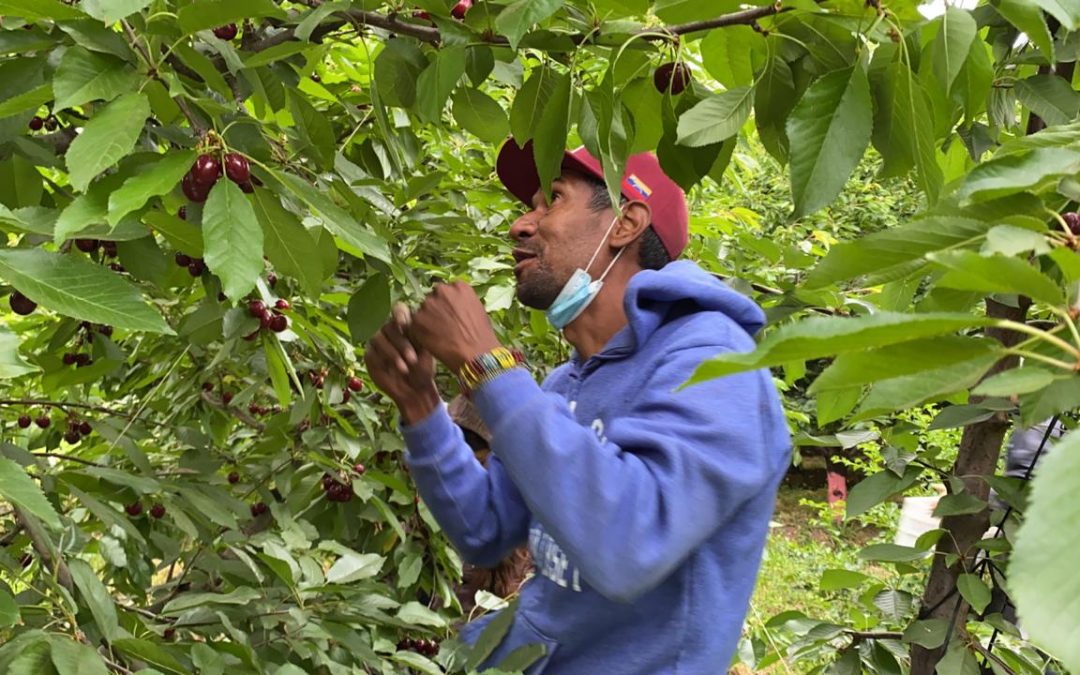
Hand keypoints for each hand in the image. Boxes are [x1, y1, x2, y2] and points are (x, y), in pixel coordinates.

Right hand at [364, 303, 439, 423]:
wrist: (416, 389)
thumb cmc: (424, 367)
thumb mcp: (425, 350)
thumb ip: (418, 334)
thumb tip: (414, 321)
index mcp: (404, 325)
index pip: (398, 310)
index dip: (399, 313)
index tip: (404, 324)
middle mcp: (389, 331)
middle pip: (388, 326)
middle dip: (401, 343)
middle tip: (413, 359)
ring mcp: (377, 343)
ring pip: (377, 337)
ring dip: (392, 352)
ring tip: (405, 368)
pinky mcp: (370, 356)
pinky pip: (371, 353)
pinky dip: (384, 361)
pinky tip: (396, 370)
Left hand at [407, 281, 500, 371]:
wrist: (475, 353)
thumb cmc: (481, 335)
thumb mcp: (477, 309)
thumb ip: (462, 302)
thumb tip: (454, 306)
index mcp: (459, 286)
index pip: (446, 290)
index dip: (447, 303)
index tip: (450, 313)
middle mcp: (442, 290)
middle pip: (433, 297)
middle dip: (436, 308)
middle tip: (442, 323)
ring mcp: (428, 304)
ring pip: (423, 310)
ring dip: (427, 319)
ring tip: (437, 334)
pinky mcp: (417, 319)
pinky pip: (416, 324)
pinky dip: (421, 332)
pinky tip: (431, 340)